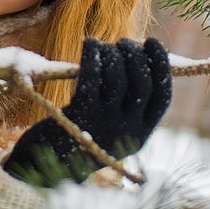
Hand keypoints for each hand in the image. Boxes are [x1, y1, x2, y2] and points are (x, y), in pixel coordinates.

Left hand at [3, 37, 171, 184]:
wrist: (46, 166)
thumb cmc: (82, 136)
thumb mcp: (113, 129)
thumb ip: (127, 104)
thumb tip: (138, 57)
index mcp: (141, 135)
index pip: (163, 96)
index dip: (161, 65)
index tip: (153, 42)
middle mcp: (127, 132)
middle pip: (142, 83)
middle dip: (136, 55)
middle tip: (124, 42)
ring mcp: (103, 123)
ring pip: (117, 78)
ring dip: (112, 53)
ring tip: (104, 45)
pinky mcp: (79, 114)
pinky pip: (90, 77)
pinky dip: (92, 55)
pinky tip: (89, 43)